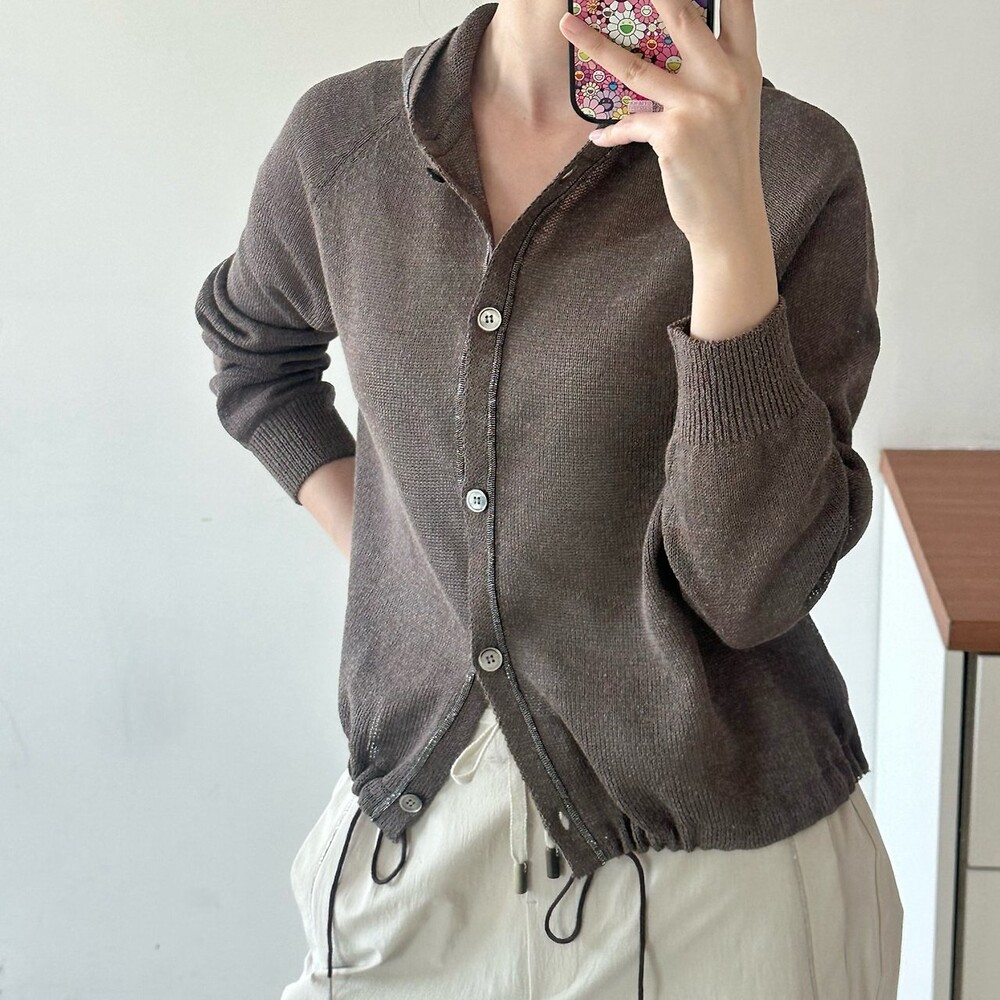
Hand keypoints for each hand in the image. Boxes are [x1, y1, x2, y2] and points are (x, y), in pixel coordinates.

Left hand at [559, 0, 765, 253]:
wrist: (731, 217)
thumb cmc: (727, 165)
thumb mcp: (734, 109)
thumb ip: (713, 74)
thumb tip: (675, 52)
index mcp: (744, 68)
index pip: (738, 4)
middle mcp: (725, 79)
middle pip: (682, 16)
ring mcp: (699, 106)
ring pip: (636, 66)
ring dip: (595, 45)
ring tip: (566, 26)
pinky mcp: (673, 135)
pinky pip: (630, 124)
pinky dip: (611, 132)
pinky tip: (597, 137)